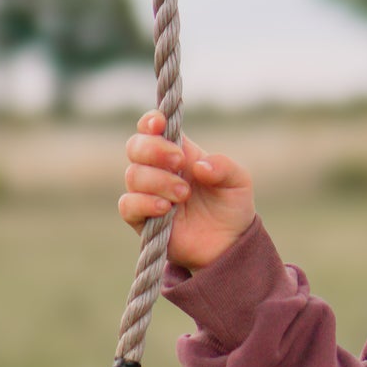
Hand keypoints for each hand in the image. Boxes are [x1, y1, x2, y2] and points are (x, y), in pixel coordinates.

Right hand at [120, 112, 256, 269]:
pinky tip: (165, 208)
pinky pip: (128, 205)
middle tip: (180, 162)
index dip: (151, 122)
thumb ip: (223, 167)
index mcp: (179, 153)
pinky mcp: (142, 219)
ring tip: (184, 194)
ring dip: (159, 181)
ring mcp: (148, 193)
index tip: (160, 124)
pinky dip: (144, 202)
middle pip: (136, 146)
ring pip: (133, 175)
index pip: (153, 128)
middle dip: (154, 149)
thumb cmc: (231, 207)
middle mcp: (159, 169)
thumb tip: (199, 166)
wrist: (229, 245)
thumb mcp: (238, 182)